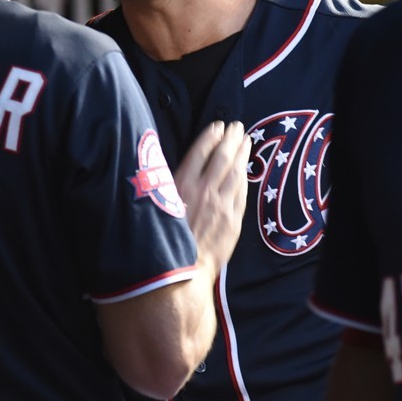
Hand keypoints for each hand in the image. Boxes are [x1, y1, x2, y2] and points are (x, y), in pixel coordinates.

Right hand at [173, 121, 249, 273]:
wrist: (181, 274)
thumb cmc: (162, 241)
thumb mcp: (155, 207)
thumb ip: (165, 186)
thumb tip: (168, 169)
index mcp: (181, 184)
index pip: (200, 151)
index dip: (210, 136)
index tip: (218, 126)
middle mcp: (203, 191)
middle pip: (222, 157)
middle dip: (231, 139)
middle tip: (237, 127)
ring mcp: (221, 205)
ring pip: (235, 172)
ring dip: (242, 153)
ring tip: (246, 140)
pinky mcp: (233, 220)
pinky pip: (241, 192)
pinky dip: (244, 177)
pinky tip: (245, 170)